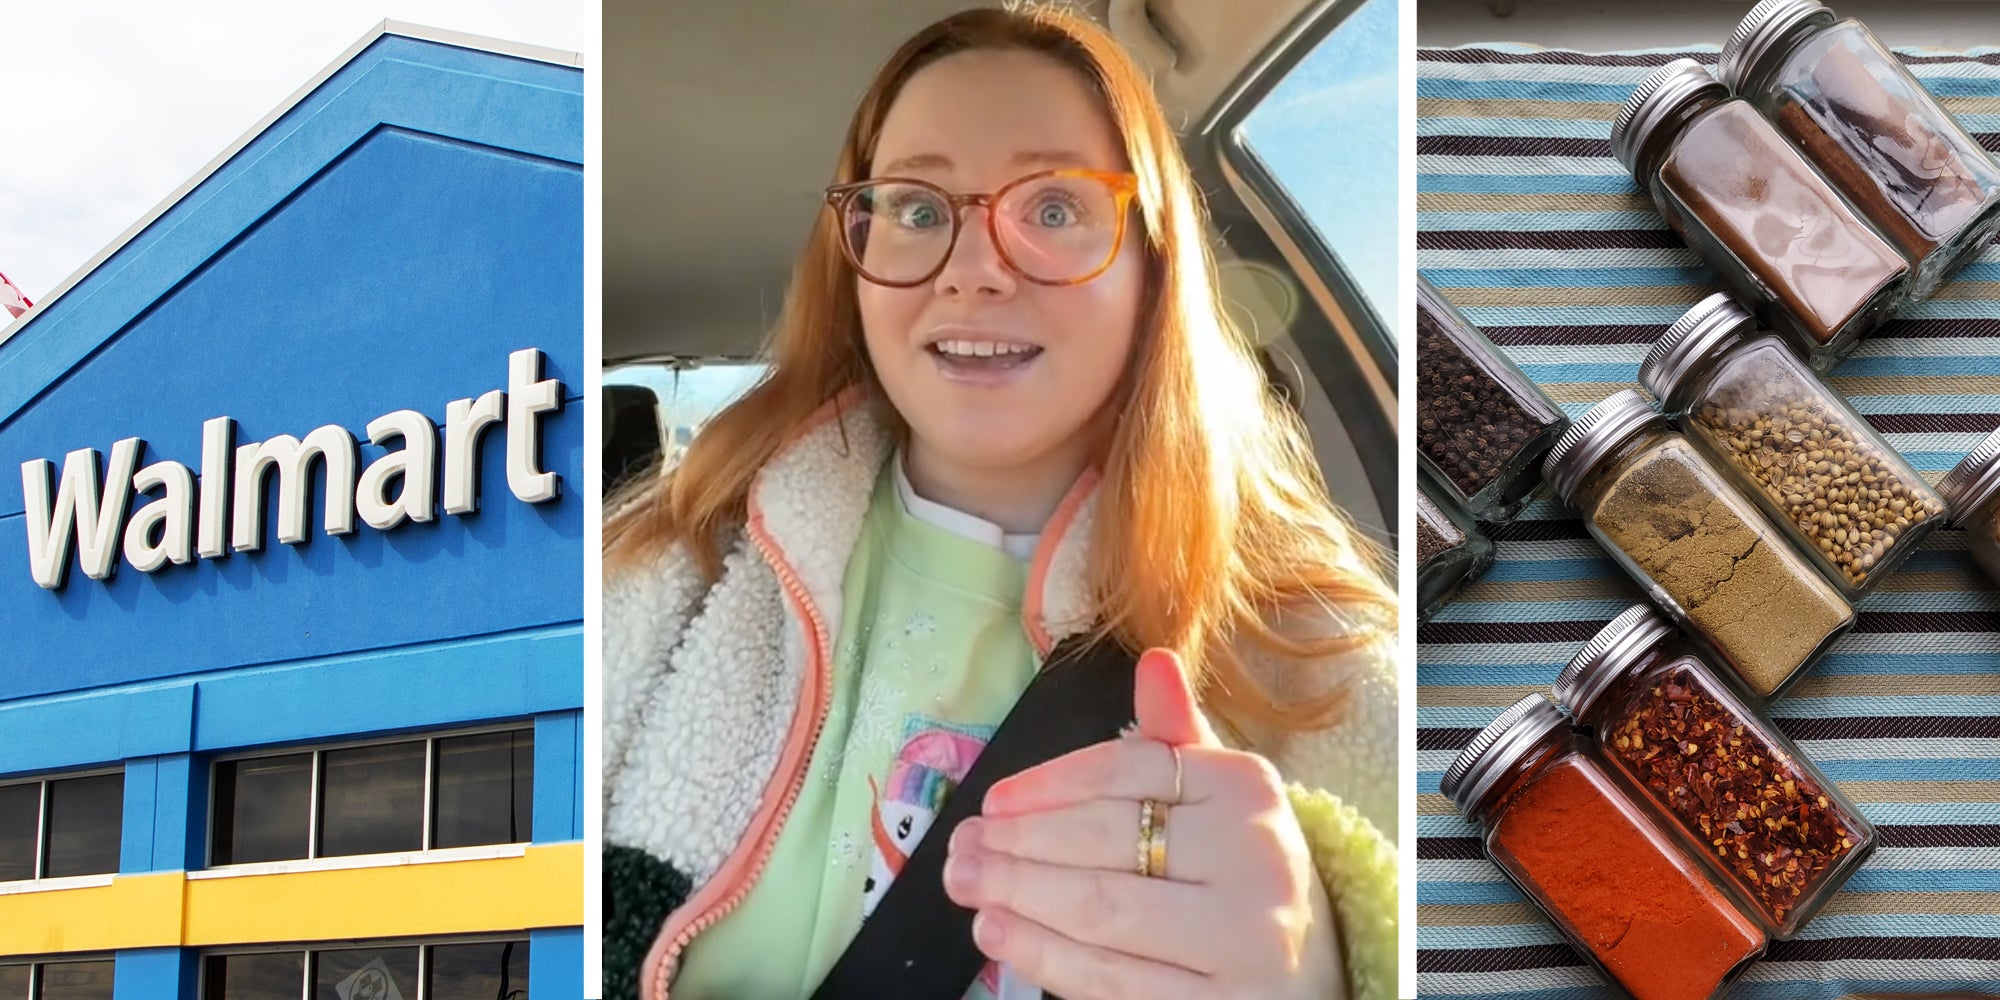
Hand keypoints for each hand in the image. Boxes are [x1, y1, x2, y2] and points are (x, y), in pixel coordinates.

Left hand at [942, 648, 1342, 999]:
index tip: (994, 802)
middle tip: (962, 848)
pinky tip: (1000, 933)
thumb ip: (1177, 739)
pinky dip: (1042, 955)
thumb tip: (1154, 662)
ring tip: (967, 884)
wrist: (1309, 970)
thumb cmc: (1240, 871)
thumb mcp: (1220, 798)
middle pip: (1106, 842)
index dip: (1049, 784)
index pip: (1130, 770)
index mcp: (1249, 789)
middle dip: (1018, 845)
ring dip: (1017, 895)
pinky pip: (1110, 980)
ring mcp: (1241, 939)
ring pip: (1100, 911)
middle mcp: (1256, 859)